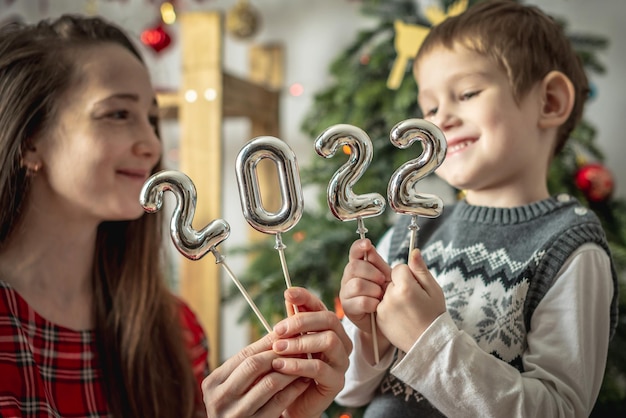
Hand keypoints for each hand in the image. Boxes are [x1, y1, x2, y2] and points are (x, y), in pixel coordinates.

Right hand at [202, 332, 307, 417]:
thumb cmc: (238, 407)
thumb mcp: (233, 386)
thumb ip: (247, 365)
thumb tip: (276, 334)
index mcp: (212, 383)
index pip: (243, 355)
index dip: (267, 342)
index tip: (285, 334)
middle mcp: (220, 399)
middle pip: (254, 365)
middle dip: (279, 353)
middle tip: (297, 345)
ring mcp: (236, 414)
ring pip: (270, 382)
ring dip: (290, 369)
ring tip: (304, 361)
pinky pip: (279, 401)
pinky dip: (294, 389)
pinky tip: (303, 381)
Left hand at [274, 287, 352, 417]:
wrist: (292, 403)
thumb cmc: (291, 370)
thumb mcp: (289, 342)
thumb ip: (291, 322)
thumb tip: (288, 295)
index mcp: (328, 328)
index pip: (320, 306)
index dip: (306, 297)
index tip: (288, 293)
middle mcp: (340, 341)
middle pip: (329, 319)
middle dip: (301, 321)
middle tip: (277, 329)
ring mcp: (341, 361)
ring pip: (329, 341)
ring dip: (300, 342)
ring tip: (278, 348)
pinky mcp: (337, 381)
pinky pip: (320, 368)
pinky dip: (298, 365)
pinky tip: (280, 365)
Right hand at [339, 239, 390, 333]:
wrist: (388, 319)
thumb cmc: (388, 295)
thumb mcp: (387, 277)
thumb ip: (379, 263)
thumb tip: (370, 245)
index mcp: (358, 266)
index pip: (354, 252)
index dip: (359, 246)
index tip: (368, 244)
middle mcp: (348, 278)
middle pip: (354, 266)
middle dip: (372, 273)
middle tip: (383, 280)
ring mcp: (346, 293)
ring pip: (357, 285)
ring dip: (373, 290)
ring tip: (381, 295)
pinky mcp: (348, 309)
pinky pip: (361, 301)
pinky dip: (373, 303)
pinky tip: (377, 306)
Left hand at [376, 249, 445, 352]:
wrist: (429, 342)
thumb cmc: (434, 314)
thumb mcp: (433, 289)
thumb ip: (420, 269)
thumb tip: (413, 251)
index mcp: (405, 287)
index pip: (398, 268)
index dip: (409, 276)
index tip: (416, 288)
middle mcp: (390, 297)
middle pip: (389, 279)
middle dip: (398, 285)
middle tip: (412, 300)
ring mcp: (382, 309)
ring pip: (383, 291)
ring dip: (392, 296)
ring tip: (407, 309)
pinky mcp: (378, 318)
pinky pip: (380, 304)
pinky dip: (387, 307)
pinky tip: (400, 316)